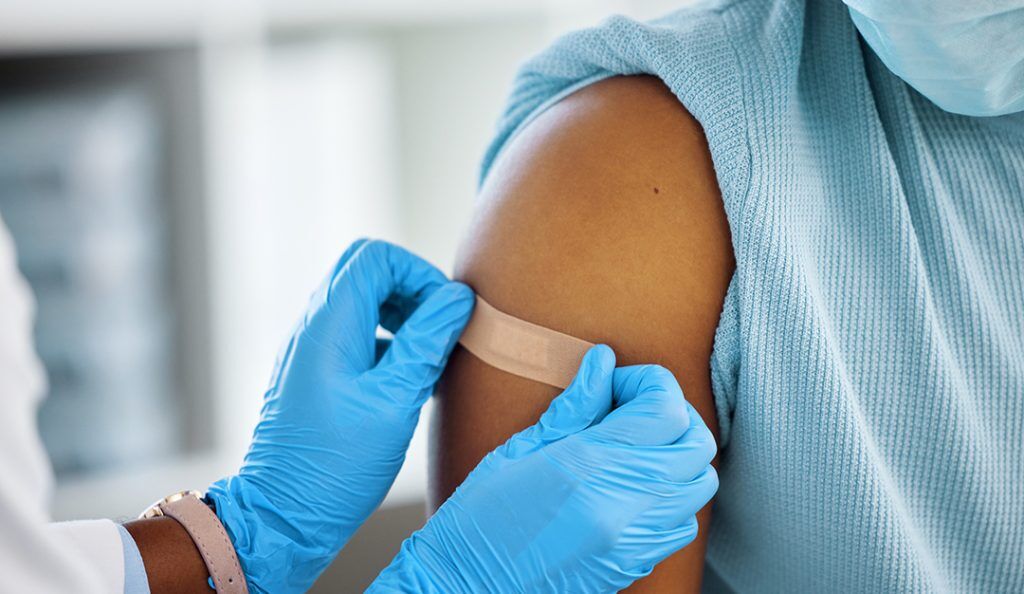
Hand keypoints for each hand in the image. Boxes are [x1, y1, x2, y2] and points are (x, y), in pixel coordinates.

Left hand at [207, 239, 474, 593]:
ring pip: (359, 301)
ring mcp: (309, 350)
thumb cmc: (338, 464)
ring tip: (427, 355)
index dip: (419, 274)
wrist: (283, 516)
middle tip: (438, 328)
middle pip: (366, 271)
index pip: (376, 258)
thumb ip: (427, 342)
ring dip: (399, 315)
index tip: (445, 313)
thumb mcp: (397, 400)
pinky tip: (407, 381)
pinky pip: (352, 333)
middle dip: (410, 290)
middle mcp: (313, 327)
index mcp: (330, 324)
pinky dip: (384, 340)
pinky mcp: (313, 374)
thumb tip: (458, 298)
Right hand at [369, 345, 718, 592]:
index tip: (616, 382)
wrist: (466, 588)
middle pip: (696, 443)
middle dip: (672, 412)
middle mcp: (622, 506)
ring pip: (700, 482)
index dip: (649, 381)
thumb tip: (604, 362)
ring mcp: (634, 541)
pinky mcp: (635, 564)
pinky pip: (684, 521)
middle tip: (629, 409)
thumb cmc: (480, 518)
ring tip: (634, 447)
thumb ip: (573, 406)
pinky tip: (633, 486)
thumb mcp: (519, 450)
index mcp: (587, 467)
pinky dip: (672, 495)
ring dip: (678, 454)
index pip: (665, 408)